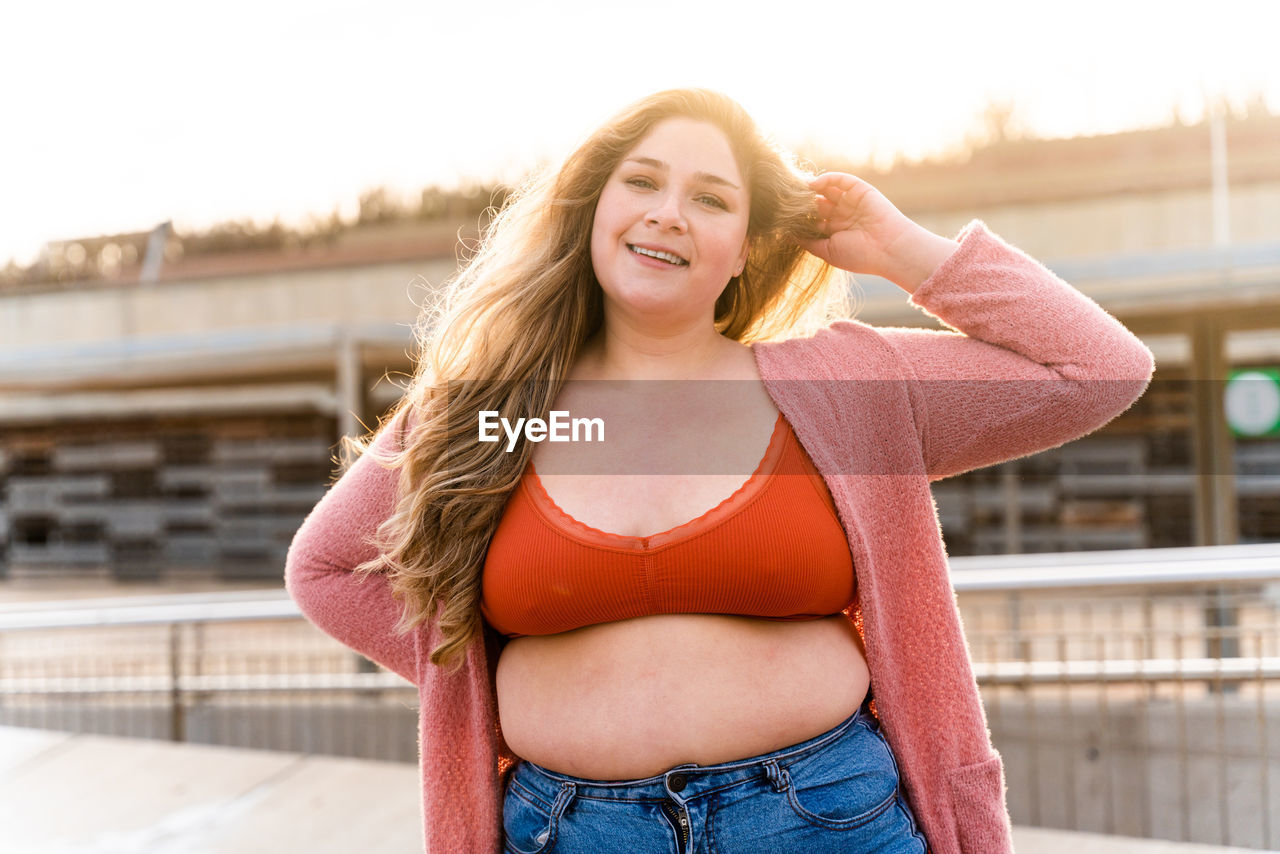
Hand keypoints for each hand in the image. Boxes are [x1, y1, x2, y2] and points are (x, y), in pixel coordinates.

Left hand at [798, 172, 917, 278]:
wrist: (889, 249)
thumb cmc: (859, 255)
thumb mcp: (827, 251)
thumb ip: (807, 241)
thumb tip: (786, 234)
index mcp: (835, 231)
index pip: (812, 219)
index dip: (799, 216)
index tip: (782, 215)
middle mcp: (843, 215)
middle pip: (818, 203)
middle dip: (803, 201)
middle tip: (786, 200)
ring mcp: (851, 202)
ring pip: (827, 190)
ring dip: (812, 189)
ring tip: (798, 190)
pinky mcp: (860, 190)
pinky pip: (841, 180)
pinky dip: (826, 179)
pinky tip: (814, 184)